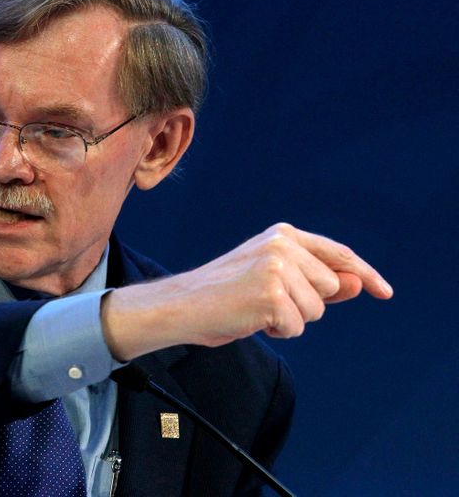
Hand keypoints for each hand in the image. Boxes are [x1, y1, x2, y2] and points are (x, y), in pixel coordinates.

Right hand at [101, 223, 392, 360]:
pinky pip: (297, 326)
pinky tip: (250, 318)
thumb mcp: (274, 280)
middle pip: (329, 287)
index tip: (383, 291)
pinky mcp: (271, 294)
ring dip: (290, 319)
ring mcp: (277, 268)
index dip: (363, 274)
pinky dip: (277, 330)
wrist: (183, 303)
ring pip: (316, 310)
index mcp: (282, 234)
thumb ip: (315, 280)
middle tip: (264, 301)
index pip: (337, 253)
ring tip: (255, 308)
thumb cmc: (224, 294)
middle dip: (306, 304)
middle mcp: (282, 245)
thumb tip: (357, 283)